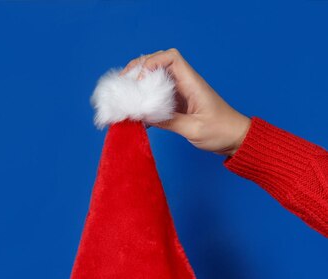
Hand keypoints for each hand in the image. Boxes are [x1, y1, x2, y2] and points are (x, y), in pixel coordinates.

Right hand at [120, 49, 250, 156]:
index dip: (152, 62)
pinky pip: (159, 98)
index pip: (171, 57)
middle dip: (140, 69)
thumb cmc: (221, 131)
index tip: (140, 80)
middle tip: (123, 82)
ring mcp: (182, 94)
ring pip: (156, 80)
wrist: (235, 139)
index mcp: (192, 83)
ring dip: (140, 85)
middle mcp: (185, 84)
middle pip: (159, 64)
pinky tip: (137, 114)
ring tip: (125, 95)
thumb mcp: (194, 129)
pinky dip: (147, 102)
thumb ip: (168, 121)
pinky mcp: (180, 105)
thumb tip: (144, 116)